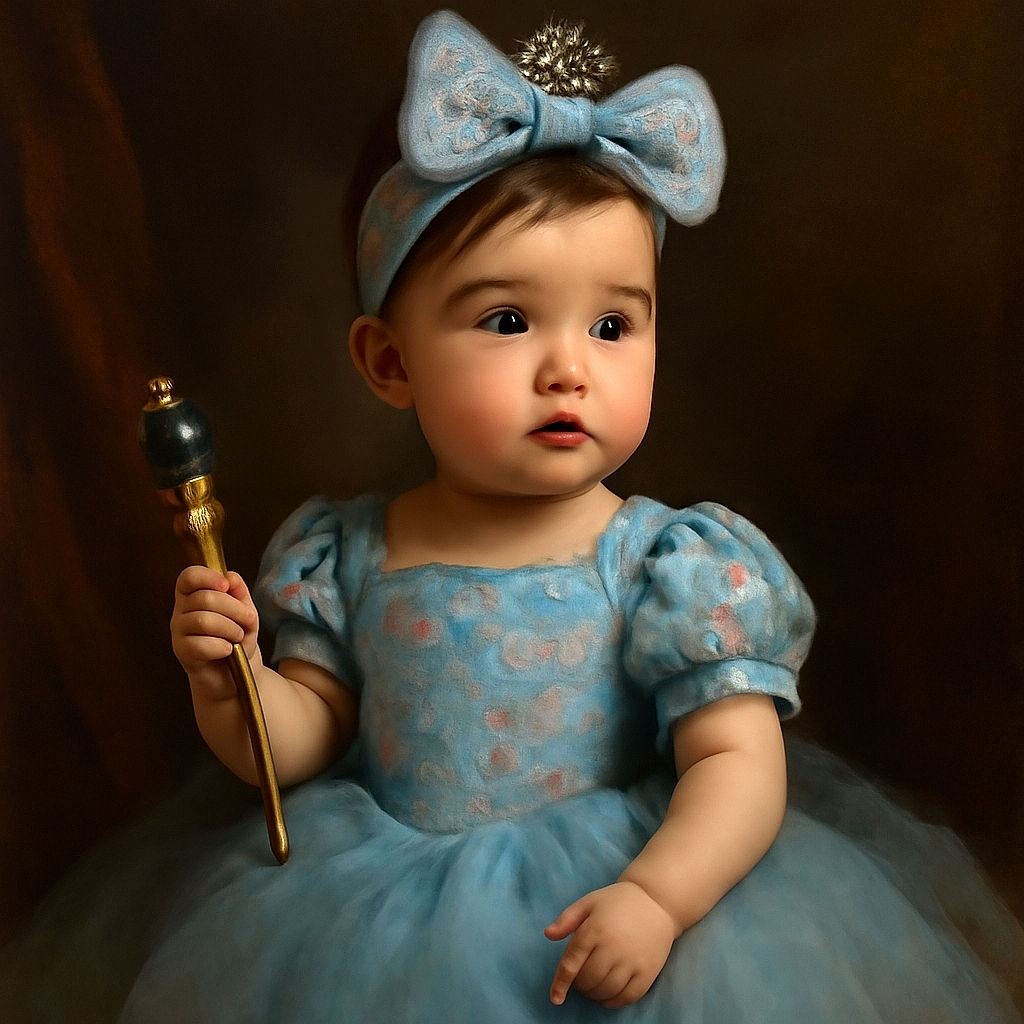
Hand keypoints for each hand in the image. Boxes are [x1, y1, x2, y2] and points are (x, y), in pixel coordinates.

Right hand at [171, 566, 259, 695]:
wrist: (235, 673)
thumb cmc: (237, 639)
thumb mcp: (245, 612)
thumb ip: (239, 593)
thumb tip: (230, 577)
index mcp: (194, 595)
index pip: (189, 576)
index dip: (207, 577)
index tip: (226, 586)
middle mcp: (181, 610)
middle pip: (204, 598)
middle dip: (234, 609)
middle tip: (247, 621)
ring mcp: (178, 631)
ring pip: (203, 620)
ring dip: (230, 629)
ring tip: (238, 637)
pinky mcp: (181, 651)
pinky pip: (199, 644)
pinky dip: (221, 647)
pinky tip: (228, 650)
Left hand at [545, 880, 676, 1008]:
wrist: (656, 900)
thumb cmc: (618, 901)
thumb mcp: (589, 902)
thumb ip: (567, 919)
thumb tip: (548, 935)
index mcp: (594, 929)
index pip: (571, 963)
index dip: (560, 983)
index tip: (555, 997)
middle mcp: (612, 947)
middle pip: (588, 980)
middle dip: (579, 985)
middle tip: (581, 978)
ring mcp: (632, 961)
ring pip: (605, 991)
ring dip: (594, 994)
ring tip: (593, 986)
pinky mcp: (647, 972)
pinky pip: (626, 997)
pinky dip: (613, 1001)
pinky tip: (608, 995)